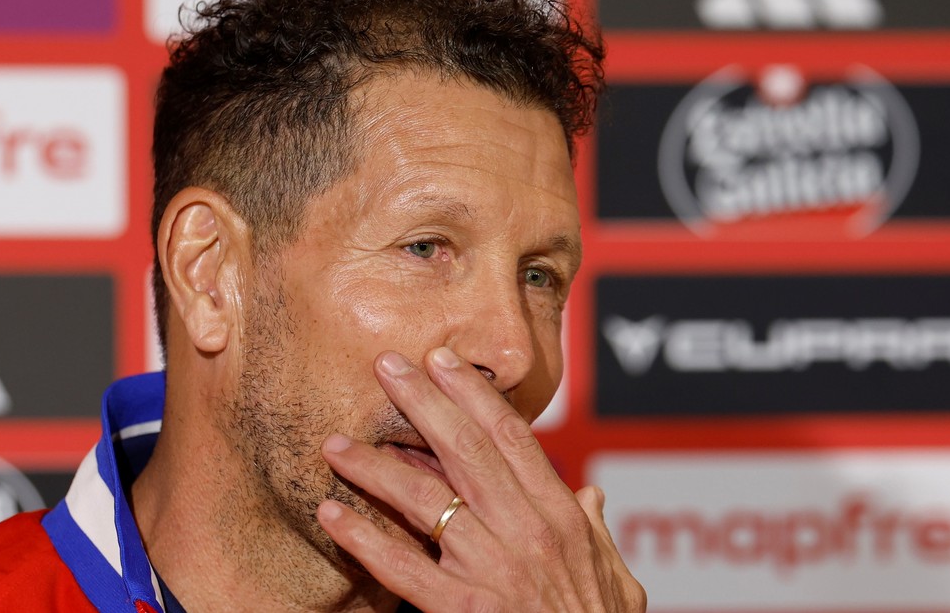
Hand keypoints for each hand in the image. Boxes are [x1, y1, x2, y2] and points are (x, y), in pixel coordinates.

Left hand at [316, 346, 645, 611]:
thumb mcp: (617, 581)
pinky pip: (404, 569)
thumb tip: (592, 497)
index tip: (443, 361)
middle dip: (423, 403)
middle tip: (386, 366)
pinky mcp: (465, 609)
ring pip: (426, 501)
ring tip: (337, 443)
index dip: (474, 395)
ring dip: (377, 467)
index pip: (513, 438)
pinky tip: (332, 515)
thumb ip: (599, 535)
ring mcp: (494, 569)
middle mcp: (527, 532)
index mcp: (560, 517)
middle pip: (466, 451)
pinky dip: (364, 540)